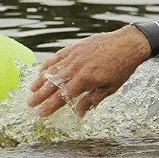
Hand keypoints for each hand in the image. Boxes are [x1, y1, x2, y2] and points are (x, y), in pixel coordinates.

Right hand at [28, 26, 150, 118]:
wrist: (128, 43)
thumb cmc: (122, 67)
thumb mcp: (110, 88)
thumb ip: (92, 100)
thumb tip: (79, 114)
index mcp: (85, 80)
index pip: (62, 96)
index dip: (50, 106)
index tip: (40, 113)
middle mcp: (76, 67)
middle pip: (53, 84)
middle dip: (40, 96)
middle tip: (30, 104)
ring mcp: (74, 56)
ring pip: (52, 70)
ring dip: (40, 81)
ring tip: (31, 90)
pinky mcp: (75, 47)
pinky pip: (57, 57)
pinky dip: (48, 64)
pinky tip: (41, 71)